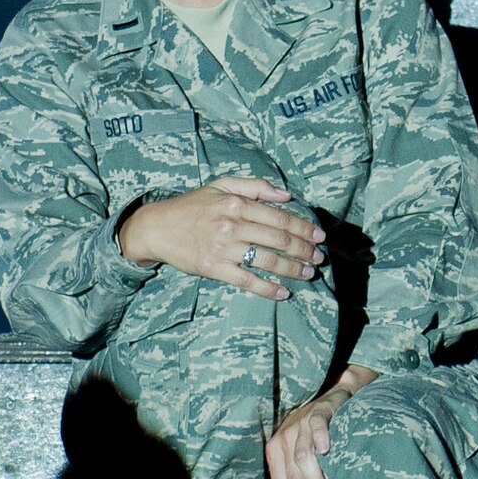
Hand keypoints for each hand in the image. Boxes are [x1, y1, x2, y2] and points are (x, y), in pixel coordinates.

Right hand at [117, 176, 326, 299]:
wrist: (157, 227)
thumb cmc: (192, 205)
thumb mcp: (221, 185)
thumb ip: (255, 186)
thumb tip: (286, 195)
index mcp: (236, 203)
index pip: (279, 217)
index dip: (304, 228)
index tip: (319, 237)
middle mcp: (232, 225)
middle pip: (278, 239)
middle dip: (304, 250)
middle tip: (319, 258)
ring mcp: (223, 248)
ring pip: (267, 261)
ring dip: (293, 269)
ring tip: (309, 274)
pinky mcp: (214, 268)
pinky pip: (246, 280)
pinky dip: (267, 288)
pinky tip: (283, 292)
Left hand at [266, 365, 375, 478]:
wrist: (335, 400)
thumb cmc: (315, 436)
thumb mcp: (299, 464)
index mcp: (275, 452)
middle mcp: (283, 437)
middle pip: (292, 477)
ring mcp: (300, 423)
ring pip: (303, 458)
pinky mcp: (318, 410)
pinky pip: (316, 426)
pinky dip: (319, 439)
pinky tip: (327, 451)